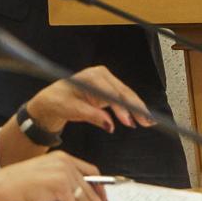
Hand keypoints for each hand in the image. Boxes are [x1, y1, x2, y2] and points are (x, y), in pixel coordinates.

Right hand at [0, 152, 113, 200]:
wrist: (4, 185)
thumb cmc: (19, 183)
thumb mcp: (46, 175)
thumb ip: (63, 181)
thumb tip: (78, 198)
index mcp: (63, 157)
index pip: (91, 171)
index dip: (101, 188)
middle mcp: (66, 162)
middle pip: (91, 187)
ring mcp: (63, 173)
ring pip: (85, 199)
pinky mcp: (59, 186)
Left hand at [28, 65, 154, 133]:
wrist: (53, 100)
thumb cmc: (59, 101)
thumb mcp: (73, 110)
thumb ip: (92, 116)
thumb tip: (110, 124)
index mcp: (91, 76)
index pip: (111, 93)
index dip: (121, 108)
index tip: (127, 121)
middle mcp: (101, 75)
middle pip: (123, 92)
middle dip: (136, 107)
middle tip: (146, 121)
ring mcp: (106, 81)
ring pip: (126, 95)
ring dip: (137, 108)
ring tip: (148, 121)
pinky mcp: (108, 88)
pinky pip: (123, 98)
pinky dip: (132, 108)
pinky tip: (140, 117)